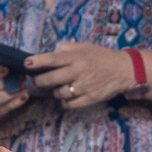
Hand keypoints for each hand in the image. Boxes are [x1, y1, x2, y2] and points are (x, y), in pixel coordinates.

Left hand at [24, 42, 138, 109]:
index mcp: (77, 57)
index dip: (37, 61)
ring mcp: (84, 87)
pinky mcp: (89, 99)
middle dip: (40, 81)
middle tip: (38, 80)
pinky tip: (67, 96)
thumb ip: (66, 49)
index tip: (26, 63)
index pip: (52, 59)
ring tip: (59, 86)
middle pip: (51, 79)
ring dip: (55, 91)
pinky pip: (68, 105)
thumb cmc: (102, 57)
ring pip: (58, 93)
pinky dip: (64, 102)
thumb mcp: (85, 46)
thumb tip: (50, 54)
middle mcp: (79, 72)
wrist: (124, 70)